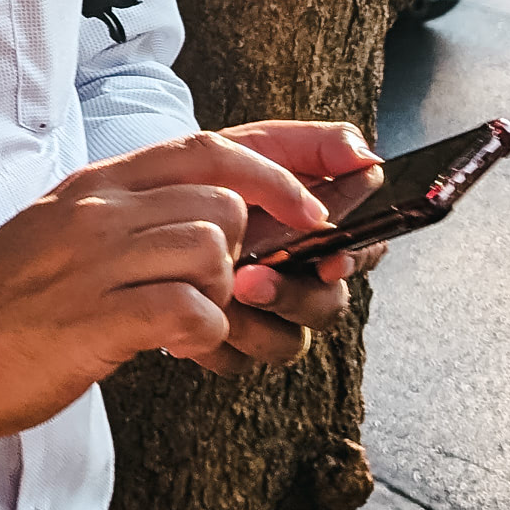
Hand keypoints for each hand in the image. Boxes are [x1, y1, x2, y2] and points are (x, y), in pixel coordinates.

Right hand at [0, 129, 350, 480]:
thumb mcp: (64, 238)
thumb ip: (137, 225)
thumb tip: (228, 233)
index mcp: (98, 183)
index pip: (213, 141)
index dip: (292, 148)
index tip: (350, 155)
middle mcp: (99, 206)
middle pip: (229, 195)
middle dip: (271, 242)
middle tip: (277, 283)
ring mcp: (94, 259)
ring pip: (217, 249)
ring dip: (231, 297)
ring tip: (204, 331)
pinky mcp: (93, 318)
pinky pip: (192, 312)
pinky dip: (204, 338)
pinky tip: (178, 353)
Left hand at [190, 117, 383, 376]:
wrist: (142, 208)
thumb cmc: (208, 176)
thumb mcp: (257, 146)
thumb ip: (316, 146)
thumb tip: (368, 156)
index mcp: (315, 235)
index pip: (362, 253)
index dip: (356, 260)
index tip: (331, 261)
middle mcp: (298, 279)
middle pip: (328, 306)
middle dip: (294, 296)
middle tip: (250, 280)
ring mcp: (264, 316)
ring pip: (289, 343)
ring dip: (256, 325)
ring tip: (216, 298)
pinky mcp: (229, 344)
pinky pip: (239, 362)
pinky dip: (217, 346)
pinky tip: (189, 328)